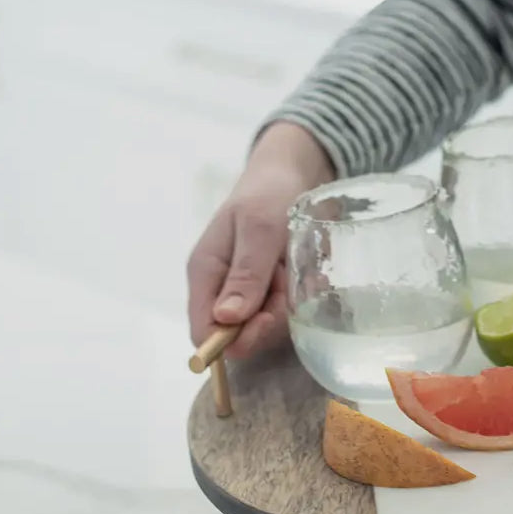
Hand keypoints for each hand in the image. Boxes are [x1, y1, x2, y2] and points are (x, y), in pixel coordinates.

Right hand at [187, 122, 333, 358]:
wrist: (292, 174)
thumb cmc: (268, 194)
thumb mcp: (259, 229)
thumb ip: (245, 273)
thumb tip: (225, 318)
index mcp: (206, 272)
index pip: (203, 329)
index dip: (230, 339)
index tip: (265, 321)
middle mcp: (223, 288)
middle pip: (240, 333)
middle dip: (270, 316)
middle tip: (286, 280)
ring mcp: (248, 291)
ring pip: (268, 323)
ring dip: (289, 302)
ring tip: (295, 267)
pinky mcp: (272, 290)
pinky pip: (287, 310)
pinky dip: (301, 296)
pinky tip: (309, 273)